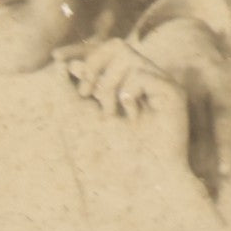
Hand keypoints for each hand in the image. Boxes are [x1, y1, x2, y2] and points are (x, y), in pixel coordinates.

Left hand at [56, 39, 190, 167]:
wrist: (135, 184)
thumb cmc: (108, 157)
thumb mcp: (78, 118)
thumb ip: (71, 87)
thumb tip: (64, 62)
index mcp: (125, 83)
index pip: (105, 51)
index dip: (82, 51)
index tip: (56, 57)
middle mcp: (145, 81)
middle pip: (117, 45)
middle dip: (95, 65)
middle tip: (86, 94)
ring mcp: (161, 86)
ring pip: (129, 56)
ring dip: (110, 84)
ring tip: (111, 114)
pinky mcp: (174, 94)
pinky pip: (143, 73)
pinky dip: (129, 92)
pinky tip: (132, 116)